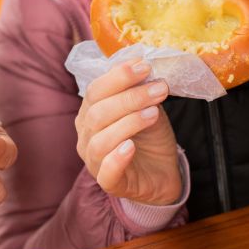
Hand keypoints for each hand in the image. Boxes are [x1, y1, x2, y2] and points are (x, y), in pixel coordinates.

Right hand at [75, 60, 180, 204]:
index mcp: (90, 113)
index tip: (144, 66)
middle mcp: (86, 136)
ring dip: (129, 123)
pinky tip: (131, 147)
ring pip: (100, 140)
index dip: (118, 77)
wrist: (162, 173)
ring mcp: (94, 160)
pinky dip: (117, 158)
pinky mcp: (109, 182)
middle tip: (159, 89)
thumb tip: (144, 67)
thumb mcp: (148, 108)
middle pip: (98, 113)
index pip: (95, 91)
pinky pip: (106, 171)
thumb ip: (141, 92)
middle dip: (130, 97)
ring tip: (154, 114)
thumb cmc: (150, 139)